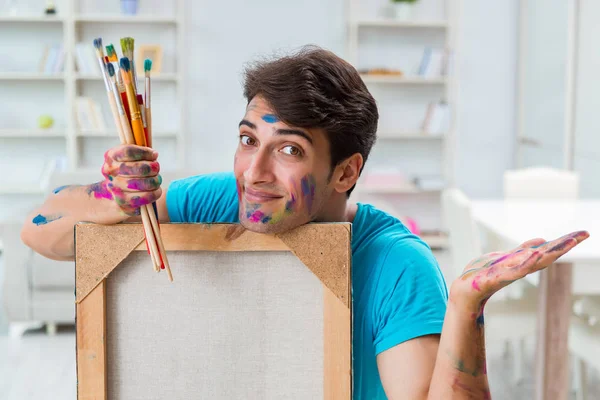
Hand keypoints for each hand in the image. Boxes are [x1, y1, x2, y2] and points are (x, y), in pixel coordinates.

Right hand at [101, 144, 161, 215]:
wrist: (114, 192)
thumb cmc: (128, 170)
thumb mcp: (129, 157)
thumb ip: (140, 152)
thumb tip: (154, 154)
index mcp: (111, 156)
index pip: (129, 152)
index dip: (145, 152)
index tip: (154, 155)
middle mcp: (110, 172)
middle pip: (140, 168)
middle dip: (154, 168)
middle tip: (156, 168)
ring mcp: (115, 188)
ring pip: (144, 183)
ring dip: (156, 181)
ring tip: (156, 180)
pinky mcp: (123, 202)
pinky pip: (145, 197)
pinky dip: (155, 193)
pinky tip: (156, 190)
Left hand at [451, 230, 589, 310]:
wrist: (466, 290)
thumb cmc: (485, 273)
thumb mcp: (506, 257)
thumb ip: (523, 250)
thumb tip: (543, 240)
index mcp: (523, 261)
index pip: (548, 249)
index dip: (565, 242)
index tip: (584, 233)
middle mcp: (521, 267)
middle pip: (547, 254)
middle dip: (565, 245)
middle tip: (583, 235)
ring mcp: (511, 272)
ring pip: (535, 262)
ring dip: (552, 252)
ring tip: (567, 241)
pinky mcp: (498, 278)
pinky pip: (516, 271)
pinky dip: (526, 263)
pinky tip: (536, 253)